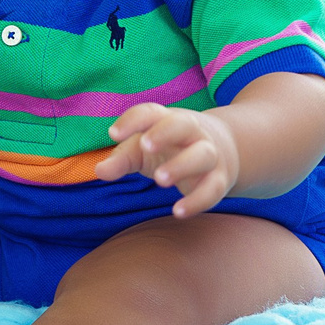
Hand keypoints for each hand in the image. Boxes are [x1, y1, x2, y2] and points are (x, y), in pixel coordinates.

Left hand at [96, 103, 239, 217]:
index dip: (132, 120)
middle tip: (145, 145)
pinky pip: (213, 188)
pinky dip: (198, 201)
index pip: (151, 112)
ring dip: (182, 165)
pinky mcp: (219, 179)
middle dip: (164, 133)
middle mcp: (192, 132)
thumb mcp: (142, 150)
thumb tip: (99, 171)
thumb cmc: (170, 147)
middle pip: (182, 124)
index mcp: (168, 119)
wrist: (224, 149)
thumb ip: (121, 159)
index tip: (113, 134)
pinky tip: (178, 212)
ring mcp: (209, 154)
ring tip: (159, 180)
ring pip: (202, 155)